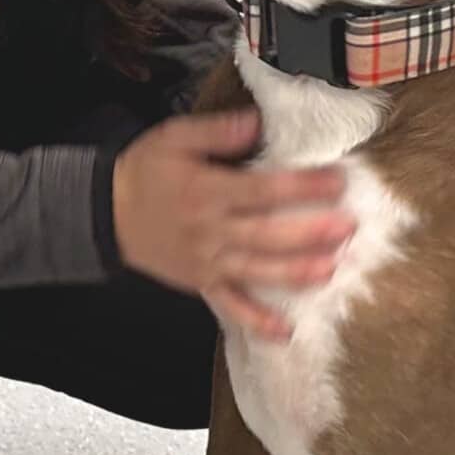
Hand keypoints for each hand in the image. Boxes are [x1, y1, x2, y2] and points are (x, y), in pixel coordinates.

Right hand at [110, 111, 352, 340]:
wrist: (105, 213)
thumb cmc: (144, 172)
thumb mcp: (175, 137)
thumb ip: (218, 131)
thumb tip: (259, 122)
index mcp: (208, 191)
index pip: (264, 190)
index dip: (303, 187)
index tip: (337, 181)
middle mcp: (211, 231)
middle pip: (269, 234)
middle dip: (312, 232)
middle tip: (349, 227)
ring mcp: (208, 262)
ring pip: (259, 270)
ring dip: (297, 272)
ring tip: (333, 269)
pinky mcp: (202, 283)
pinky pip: (231, 306)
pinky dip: (256, 321)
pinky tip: (285, 332)